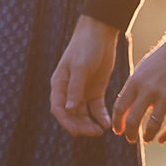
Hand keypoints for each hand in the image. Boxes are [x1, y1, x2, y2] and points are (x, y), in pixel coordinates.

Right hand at [50, 16, 120, 137]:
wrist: (100, 33)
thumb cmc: (85, 47)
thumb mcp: (80, 67)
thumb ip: (75, 88)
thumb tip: (69, 110)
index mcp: (59, 84)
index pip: (59, 109)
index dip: (66, 122)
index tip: (77, 132)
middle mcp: (69, 91)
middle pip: (71, 114)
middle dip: (81, 125)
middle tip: (94, 133)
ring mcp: (82, 91)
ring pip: (83, 114)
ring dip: (90, 123)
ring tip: (101, 130)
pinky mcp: (95, 90)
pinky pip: (96, 108)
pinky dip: (100, 116)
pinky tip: (107, 123)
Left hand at [111, 43, 165, 143]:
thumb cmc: (164, 59)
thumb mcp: (143, 69)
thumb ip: (134, 88)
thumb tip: (126, 109)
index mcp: (135, 81)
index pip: (120, 107)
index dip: (117, 122)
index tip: (117, 131)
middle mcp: (148, 90)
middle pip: (133, 120)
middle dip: (129, 133)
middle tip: (130, 139)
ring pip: (152, 126)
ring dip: (147, 136)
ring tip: (147, 139)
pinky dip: (165, 136)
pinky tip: (162, 139)